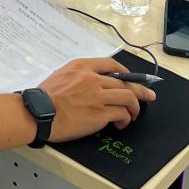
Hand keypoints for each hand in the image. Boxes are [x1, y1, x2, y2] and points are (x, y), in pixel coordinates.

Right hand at [38, 58, 155, 141]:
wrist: (39, 112)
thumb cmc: (44, 98)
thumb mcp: (60, 75)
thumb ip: (77, 76)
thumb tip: (91, 85)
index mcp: (81, 66)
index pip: (110, 64)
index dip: (125, 73)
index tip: (130, 78)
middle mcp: (92, 78)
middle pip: (124, 82)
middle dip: (140, 90)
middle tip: (149, 95)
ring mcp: (98, 95)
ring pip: (128, 97)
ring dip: (134, 107)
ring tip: (134, 114)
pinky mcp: (100, 113)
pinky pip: (121, 113)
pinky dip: (125, 118)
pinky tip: (121, 123)